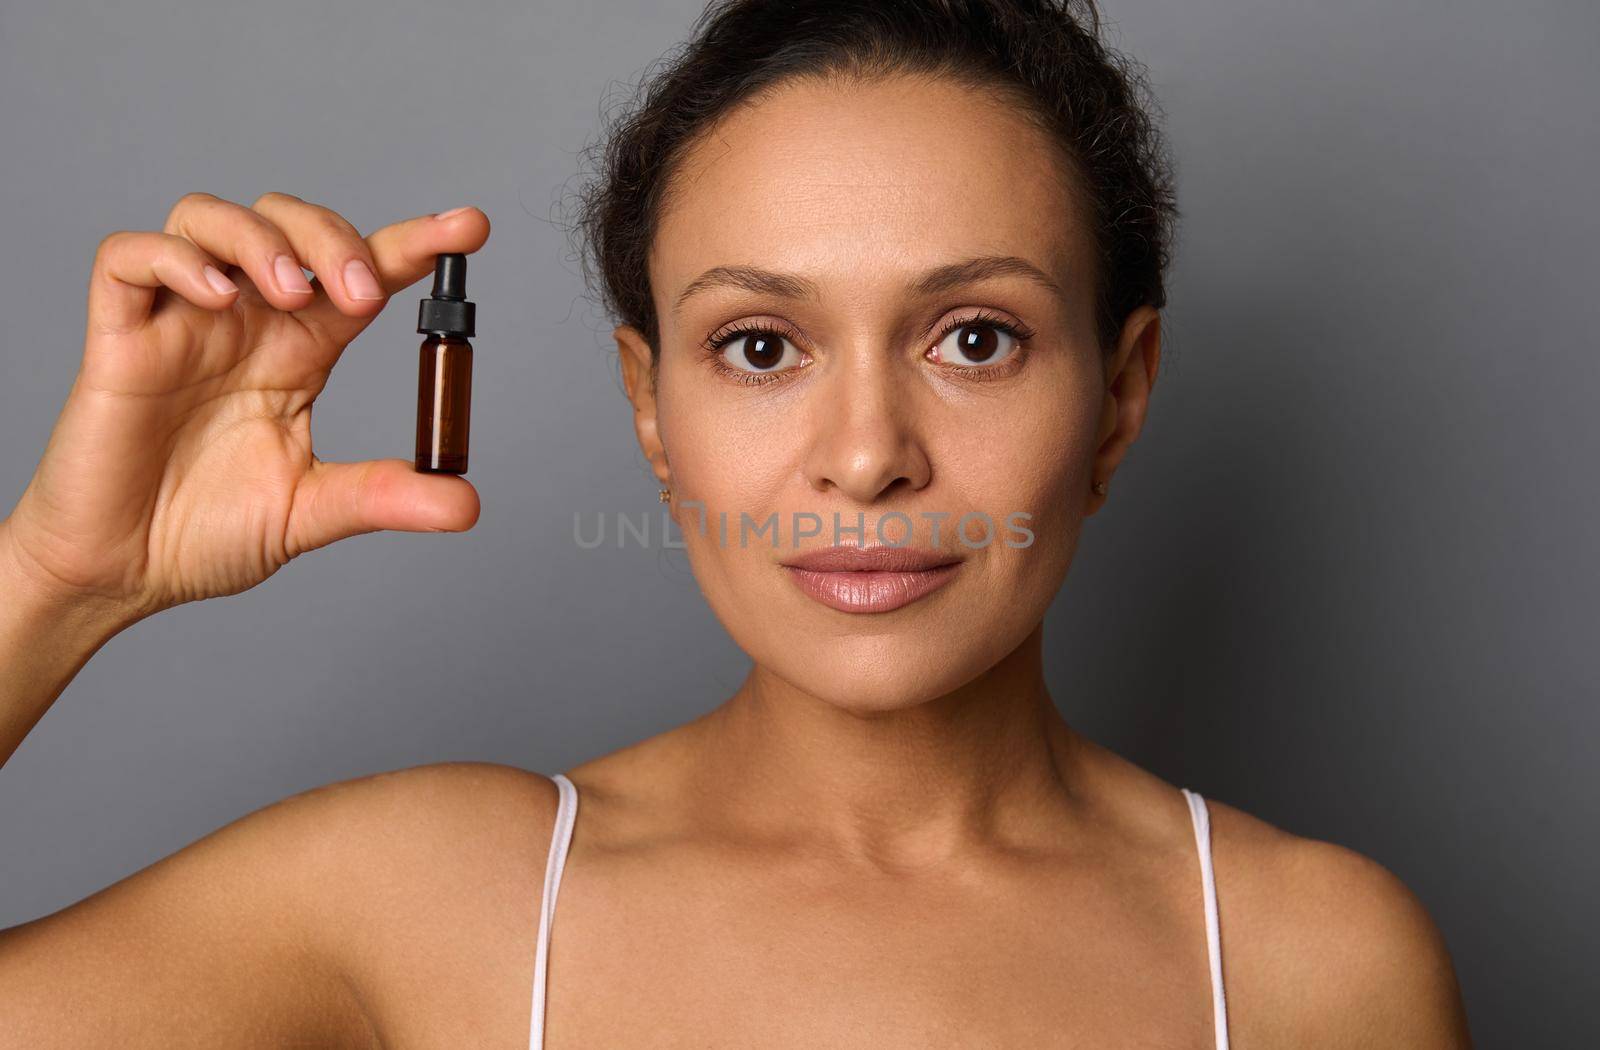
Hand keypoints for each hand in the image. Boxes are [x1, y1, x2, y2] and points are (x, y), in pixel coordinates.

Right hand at [2, 193, 486, 623]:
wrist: (125, 573)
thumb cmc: (205, 533)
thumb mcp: (313, 511)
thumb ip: (385, 496)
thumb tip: (466, 502)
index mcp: (299, 351)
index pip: (361, 273)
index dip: (414, 242)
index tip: (470, 228)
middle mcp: (244, 322)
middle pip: (289, 222)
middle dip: (334, 237)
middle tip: (360, 292)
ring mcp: (179, 323)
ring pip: (209, 217)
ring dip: (259, 235)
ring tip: (291, 290)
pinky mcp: (119, 338)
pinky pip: (129, 259)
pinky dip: (175, 259)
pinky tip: (217, 295)